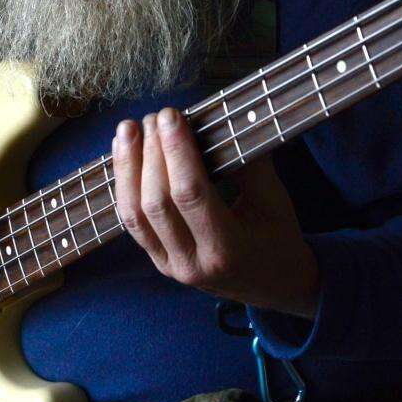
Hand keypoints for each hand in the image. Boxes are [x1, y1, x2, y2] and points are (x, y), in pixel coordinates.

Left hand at [112, 107, 319, 317]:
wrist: (274, 285)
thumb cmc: (278, 237)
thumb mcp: (274, 200)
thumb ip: (248, 163)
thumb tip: (220, 120)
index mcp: (228, 250)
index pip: (191, 194)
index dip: (177, 151)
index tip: (171, 116)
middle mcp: (193, 263)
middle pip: (157, 203)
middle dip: (151, 154)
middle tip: (154, 117)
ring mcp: (170, 266)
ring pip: (135, 215)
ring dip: (127, 167)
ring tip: (128, 130)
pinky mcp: (158, 261)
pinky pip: (131, 223)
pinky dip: (124, 186)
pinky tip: (123, 156)